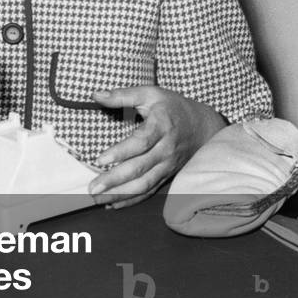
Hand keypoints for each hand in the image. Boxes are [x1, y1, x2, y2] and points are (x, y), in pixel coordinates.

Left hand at [87, 86, 226, 208]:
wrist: (205, 126)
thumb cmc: (172, 106)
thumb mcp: (150, 93)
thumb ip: (122, 95)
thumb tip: (95, 94)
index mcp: (161, 126)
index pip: (141, 142)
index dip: (121, 152)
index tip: (100, 160)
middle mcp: (166, 149)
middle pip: (140, 168)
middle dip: (115, 180)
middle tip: (93, 187)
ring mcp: (168, 165)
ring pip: (145, 184)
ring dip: (121, 194)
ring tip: (97, 199)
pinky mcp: (167, 174)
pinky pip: (150, 190)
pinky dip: (133, 199)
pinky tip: (113, 204)